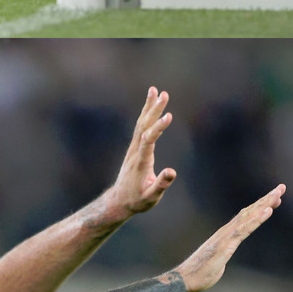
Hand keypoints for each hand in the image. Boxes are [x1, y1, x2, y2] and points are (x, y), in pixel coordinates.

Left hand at [112, 84, 175, 215]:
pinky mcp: (135, 148)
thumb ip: (161, 185)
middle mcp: (136, 151)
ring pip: (141, 123)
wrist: (120, 200)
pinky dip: (146, 114)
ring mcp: (134, 148)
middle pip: (144, 126)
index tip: (169, 116)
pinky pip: (140, 127)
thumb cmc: (137, 200)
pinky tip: (151, 104)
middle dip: (154, 110)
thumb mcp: (151, 198)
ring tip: (155, 90)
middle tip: (164, 94)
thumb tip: (172, 172)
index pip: (149, 140)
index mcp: (141, 162)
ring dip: (149, 107)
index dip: (158, 127)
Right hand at [182, 182, 284, 291]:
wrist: (185, 279)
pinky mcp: (226, 244)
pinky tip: (268, 211)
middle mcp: (227, 231)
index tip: (274, 200)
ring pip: (249, 215)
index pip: (246, 217)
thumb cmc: (199, 274)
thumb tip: (223, 257)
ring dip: (265, 204)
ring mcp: (226, 236)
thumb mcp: (217, 262)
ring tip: (279, 194)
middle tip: (281, 188)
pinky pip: (245, 229)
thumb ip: (223, 256)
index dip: (260, 207)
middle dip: (267, 199)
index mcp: (226, 235)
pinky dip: (257, 219)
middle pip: (250, 211)